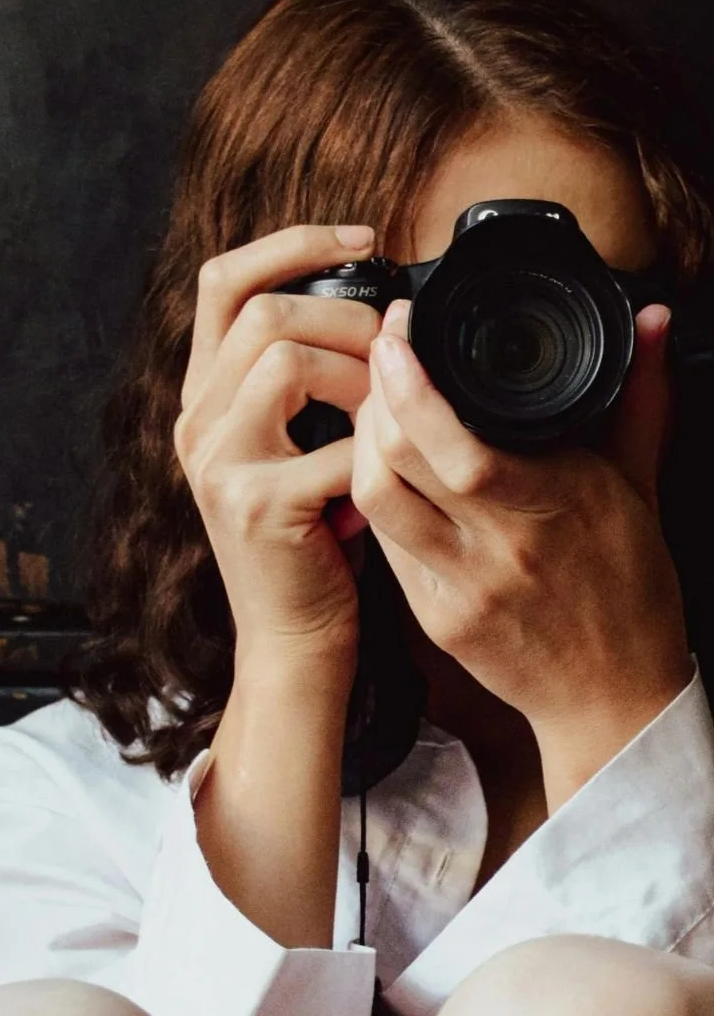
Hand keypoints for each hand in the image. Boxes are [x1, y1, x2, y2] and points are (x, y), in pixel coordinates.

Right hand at [174, 223, 380, 681]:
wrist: (294, 638)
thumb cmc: (314, 541)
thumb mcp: (297, 445)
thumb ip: (309, 381)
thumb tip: (382, 306)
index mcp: (204, 398)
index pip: (223, 281)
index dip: (291, 243)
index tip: (363, 241)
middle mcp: (196, 424)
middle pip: (261, 311)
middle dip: (346, 314)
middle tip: (394, 346)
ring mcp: (217, 464)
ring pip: (284, 358)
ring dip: (359, 371)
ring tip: (390, 407)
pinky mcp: (255, 506)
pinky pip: (332, 441)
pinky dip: (375, 447)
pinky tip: (390, 468)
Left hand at [350, 299, 691, 752]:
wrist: (614, 697)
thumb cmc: (631, 589)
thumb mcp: (641, 486)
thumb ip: (640, 397)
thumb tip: (655, 318)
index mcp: (554, 507)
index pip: (453, 442)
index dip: (408, 384)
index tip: (400, 333)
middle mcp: (499, 549)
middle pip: (395, 464)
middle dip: (373, 397)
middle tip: (379, 355)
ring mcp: (458, 588)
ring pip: (374, 501)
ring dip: (360, 444)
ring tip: (374, 406)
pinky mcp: (432, 619)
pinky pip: (384, 542)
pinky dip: (373, 494)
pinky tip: (380, 465)